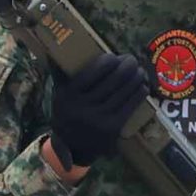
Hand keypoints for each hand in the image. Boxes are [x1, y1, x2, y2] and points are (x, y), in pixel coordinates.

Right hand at [48, 54, 149, 168]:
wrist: (72, 147)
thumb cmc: (67, 113)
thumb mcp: (58, 94)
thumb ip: (59, 73)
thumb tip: (53, 48)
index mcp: (69, 96)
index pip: (93, 72)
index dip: (108, 61)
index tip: (113, 56)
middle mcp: (83, 108)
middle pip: (113, 80)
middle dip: (127, 66)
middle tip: (132, 60)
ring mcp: (100, 119)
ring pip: (124, 91)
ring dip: (136, 77)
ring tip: (140, 70)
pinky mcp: (113, 128)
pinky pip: (131, 105)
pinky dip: (139, 93)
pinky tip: (143, 86)